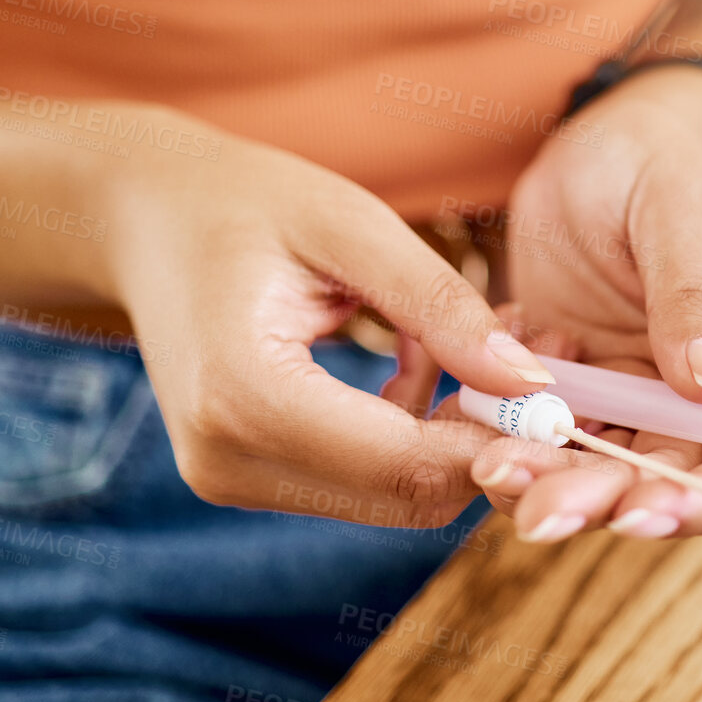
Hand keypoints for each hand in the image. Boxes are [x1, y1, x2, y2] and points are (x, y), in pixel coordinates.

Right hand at [107, 131, 560, 523]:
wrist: (142, 217)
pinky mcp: (242, 478)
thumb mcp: (351, 226)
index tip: (559, 397)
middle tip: (525, 362)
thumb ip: (441, 306)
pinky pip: (360, 483)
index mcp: (244, 395)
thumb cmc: (243, 202)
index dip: (493, 444)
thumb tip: (531, 384)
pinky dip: (407, 436)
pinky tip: (413, 362)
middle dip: (480, 445)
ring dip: (444, 438)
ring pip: (389, 498)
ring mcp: (228, 479)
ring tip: (456, 343)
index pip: (401, 465)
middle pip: (402, 499)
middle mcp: (227, 460)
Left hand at [471, 64, 701, 539]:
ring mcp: (625, 397)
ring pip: (593, 471)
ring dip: (544, 482)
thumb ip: (694, 298)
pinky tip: (474, 398)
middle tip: (539, 510)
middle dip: (602, 502)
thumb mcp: (684, 214)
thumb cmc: (660, 163)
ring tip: (491, 467)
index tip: (644, 511)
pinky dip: (503, 433)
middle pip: (662, 484)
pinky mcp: (566, 388)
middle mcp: (694, 399)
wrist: (594, 144)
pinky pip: (535, 435)